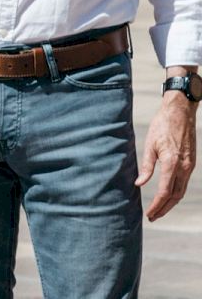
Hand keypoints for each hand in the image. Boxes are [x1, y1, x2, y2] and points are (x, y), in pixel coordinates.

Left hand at [136, 90, 196, 220]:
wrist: (180, 112)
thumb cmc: (162, 126)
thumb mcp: (149, 145)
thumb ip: (146, 166)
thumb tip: (139, 184)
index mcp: (172, 163)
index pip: (164, 192)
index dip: (157, 205)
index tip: (149, 214)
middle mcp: (184, 167)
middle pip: (175, 196)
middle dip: (164, 208)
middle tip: (153, 217)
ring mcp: (189, 165)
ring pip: (181, 190)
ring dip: (170, 203)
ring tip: (159, 210)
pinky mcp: (191, 162)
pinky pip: (184, 182)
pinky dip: (176, 192)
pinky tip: (167, 195)